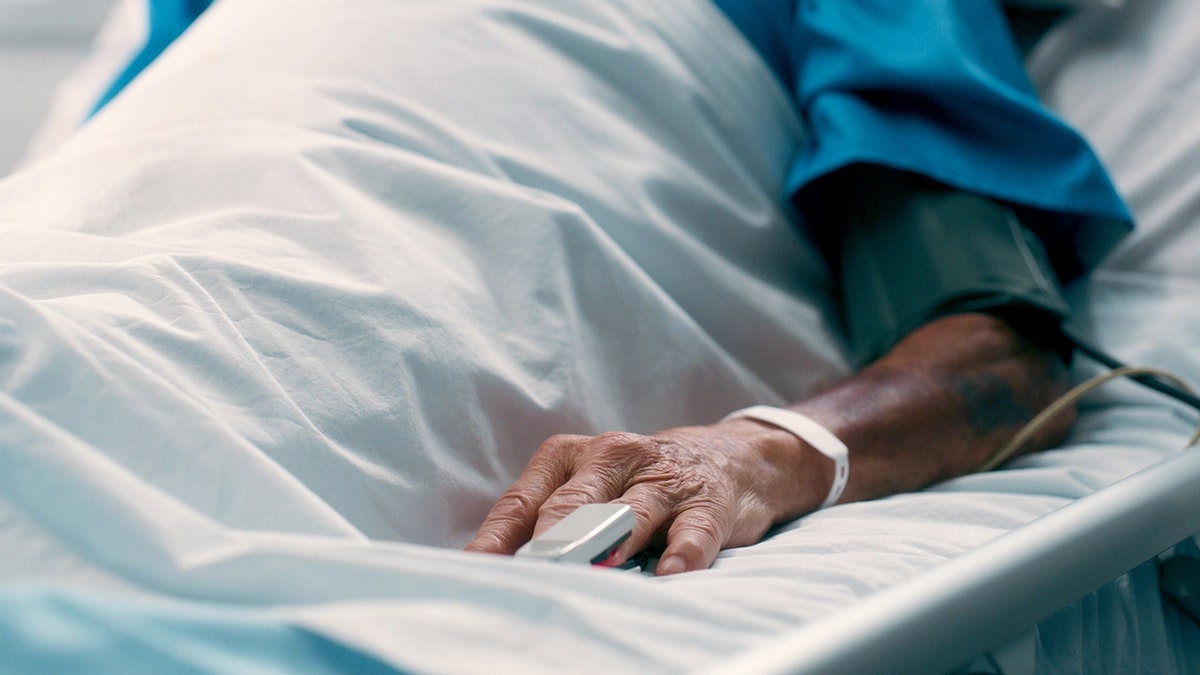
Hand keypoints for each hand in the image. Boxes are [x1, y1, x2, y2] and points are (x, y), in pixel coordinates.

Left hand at [464, 421, 833, 574]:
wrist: (730, 457)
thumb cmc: (636, 483)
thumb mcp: (586, 489)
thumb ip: (542, 525)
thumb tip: (491, 571)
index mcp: (567, 457)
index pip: (522, 502)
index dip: (497, 541)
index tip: (476, 574)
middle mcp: (611, 457)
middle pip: (569, 506)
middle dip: (548, 543)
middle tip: (530, 575)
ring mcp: (661, 479)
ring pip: (629, 512)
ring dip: (610, 541)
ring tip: (596, 568)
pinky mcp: (708, 500)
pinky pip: (693, 527)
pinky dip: (682, 551)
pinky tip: (671, 573)